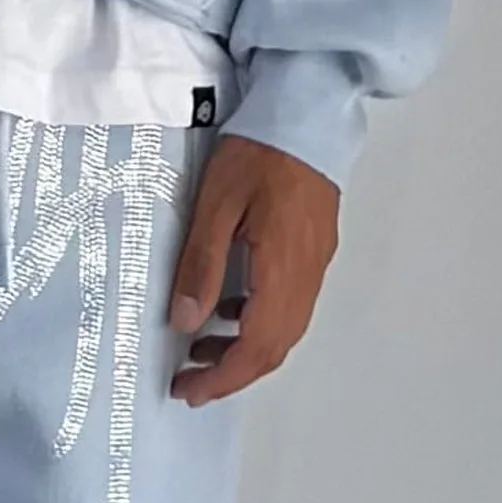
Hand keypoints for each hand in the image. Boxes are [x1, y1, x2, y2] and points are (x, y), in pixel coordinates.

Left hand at [168, 135, 339, 406]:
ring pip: (286, 330)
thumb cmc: (258, 151)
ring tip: (202, 348)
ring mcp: (316, 264)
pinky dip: (261, 322)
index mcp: (282, 269)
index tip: (189, 390)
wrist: (306, 112)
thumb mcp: (215, 205)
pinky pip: (292, 305)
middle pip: (275, 348)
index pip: (256, 346)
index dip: (222, 378)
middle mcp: (306, 275)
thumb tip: (185, 321)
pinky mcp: (316, 250)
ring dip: (246, 350)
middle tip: (191, 382)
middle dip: (233, 373)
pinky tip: (231, 309)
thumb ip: (201, 266)